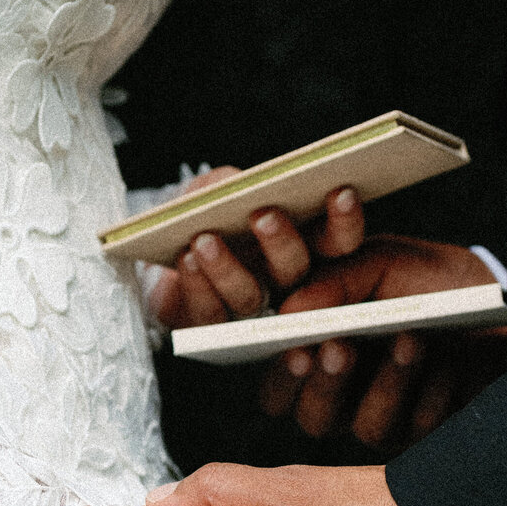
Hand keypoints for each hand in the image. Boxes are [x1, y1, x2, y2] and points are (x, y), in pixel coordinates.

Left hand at [147, 174, 365, 328]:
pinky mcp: (212, 324)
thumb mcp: (214, 188)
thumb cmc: (203, 214)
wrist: (162, 252)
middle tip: (266, 217)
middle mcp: (281, 279)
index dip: (344, 221)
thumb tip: (235, 184)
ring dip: (228, 269)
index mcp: (300, 242)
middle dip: (283, 244)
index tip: (341, 193)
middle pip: (296, 270)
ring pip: (250, 297)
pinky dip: (197, 283)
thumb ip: (226, 181)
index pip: (339, 238)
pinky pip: (210, 312)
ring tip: (205, 240)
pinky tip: (187, 259)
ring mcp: (249, 305)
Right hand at [259, 236, 506, 447]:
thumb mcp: (388, 261)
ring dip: (386, 383)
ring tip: (408, 338)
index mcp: (325, 351)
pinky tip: (447, 362)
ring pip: (364, 427)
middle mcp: (350, 393)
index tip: (295, 347)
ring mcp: (389, 416)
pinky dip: (430, 391)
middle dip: (325, 384)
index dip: (281, 376)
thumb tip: (288, 309)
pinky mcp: (427, 434)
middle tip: (341, 347)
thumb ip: (337, 279)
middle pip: (312, 417)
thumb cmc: (440, 283)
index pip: (280, 385)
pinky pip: (416, 428)